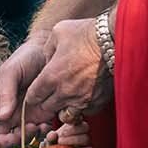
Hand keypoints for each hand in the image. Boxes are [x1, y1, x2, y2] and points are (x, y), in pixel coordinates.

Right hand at [0, 32, 51, 147]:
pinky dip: (41, 134)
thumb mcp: (11, 71)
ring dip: (26, 139)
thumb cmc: (26, 58)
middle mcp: (7, 113)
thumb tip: (2, 116)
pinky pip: (38, 134)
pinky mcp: (40, 117)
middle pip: (0, 138)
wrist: (50, 52)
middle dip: (7, 142)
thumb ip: (5, 93)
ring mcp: (24, 117)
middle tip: (18, 136)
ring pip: (19, 139)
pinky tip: (46, 125)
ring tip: (36, 126)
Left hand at [22, 18, 111, 137]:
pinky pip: (85, 112)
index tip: (38, 90)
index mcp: (51, 76)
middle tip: (52, 93)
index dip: (33, 94)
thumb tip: (47, 61)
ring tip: (68, 97)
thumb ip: (47, 50)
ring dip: (64, 108)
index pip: (33, 97)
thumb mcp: (58, 33)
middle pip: (47, 108)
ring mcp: (82, 99)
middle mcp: (64, 92)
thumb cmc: (86, 34)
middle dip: (46, 102)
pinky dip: (83, 107)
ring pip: (65, 114)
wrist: (115, 40)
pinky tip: (85, 95)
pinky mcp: (97, 102)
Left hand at [46, 115, 91, 147]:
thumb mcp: (50, 140)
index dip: (74, 120)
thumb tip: (51, 132)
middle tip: (61, 136)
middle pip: (85, 127)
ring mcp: (85, 143)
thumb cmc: (55, 146)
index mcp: (74, 126)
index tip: (64, 125)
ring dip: (74, 140)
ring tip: (62, 144)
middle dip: (73, 130)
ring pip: (86, 138)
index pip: (80, 119)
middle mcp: (81, 133)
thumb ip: (49, 135)